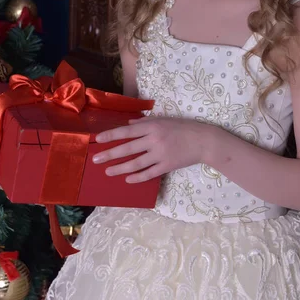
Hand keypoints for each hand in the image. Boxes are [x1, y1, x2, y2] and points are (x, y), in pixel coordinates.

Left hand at [93, 117, 209, 182]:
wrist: (203, 141)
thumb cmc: (183, 127)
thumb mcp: (163, 120)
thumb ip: (144, 123)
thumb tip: (128, 126)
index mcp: (152, 127)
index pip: (126, 132)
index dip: (111, 136)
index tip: (97, 139)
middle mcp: (154, 140)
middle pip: (127, 149)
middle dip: (110, 154)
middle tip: (96, 159)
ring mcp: (160, 154)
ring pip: (136, 163)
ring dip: (120, 168)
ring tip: (108, 171)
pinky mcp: (166, 166)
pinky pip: (148, 174)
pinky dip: (137, 177)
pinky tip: (127, 179)